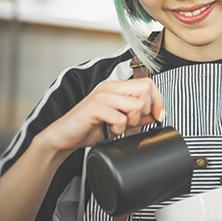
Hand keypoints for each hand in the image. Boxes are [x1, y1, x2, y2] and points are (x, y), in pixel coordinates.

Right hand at [32, 78, 164, 155]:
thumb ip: (135, 116)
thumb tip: (155, 115)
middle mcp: (110, 88)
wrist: (64, 137)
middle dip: (146, 110)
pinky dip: (118, 129)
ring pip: (137, 105)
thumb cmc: (87, 128)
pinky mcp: (95, 107)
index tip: (158, 116)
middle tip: (132, 122)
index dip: (158, 100)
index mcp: (116, 88)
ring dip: (132, 121)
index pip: (148, 83)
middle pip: (146, 88)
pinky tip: (108, 130)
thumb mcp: (117, 122)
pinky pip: (120, 118)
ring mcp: (102, 96)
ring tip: (118, 126)